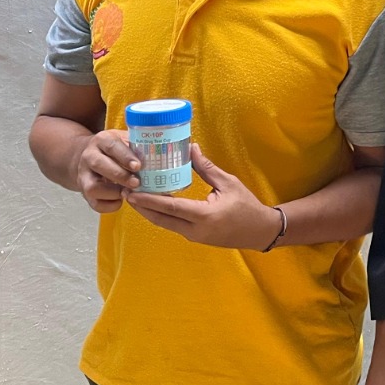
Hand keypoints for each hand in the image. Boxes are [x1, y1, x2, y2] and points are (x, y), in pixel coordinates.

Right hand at [71, 131, 140, 212]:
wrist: (91, 158)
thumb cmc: (116, 150)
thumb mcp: (124, 141)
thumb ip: (137, 146)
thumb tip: (161, 155)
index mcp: (102, 140)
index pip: (112, 146)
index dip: (125, 156)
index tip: (138, 166)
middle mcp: (89, 156)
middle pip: (99, 164)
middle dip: (120, 175)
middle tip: (137, 182)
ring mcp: (84, 176)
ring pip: (92, 187)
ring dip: (113, 193)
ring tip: (129, 193)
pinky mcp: (85, 192)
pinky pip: (95, 203)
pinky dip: (110, 206)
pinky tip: (121, 200)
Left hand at [124, 144, 283, 249]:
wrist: (259, 230)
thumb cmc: (247, 205)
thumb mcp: (228, 183)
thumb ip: (207, 168)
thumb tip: (191, 148)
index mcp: (205, 215)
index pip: (171, 208)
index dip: (149, 200)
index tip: (132, 192)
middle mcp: (195, 229)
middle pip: (161, 219)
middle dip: (141, 206)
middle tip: (124, 192)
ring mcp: (194, 235)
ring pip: (164, 224)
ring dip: (148, 211)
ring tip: (133, 197)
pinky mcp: (194, 236)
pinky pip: (172, 225)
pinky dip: (160, 214)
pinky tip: (152, 203)